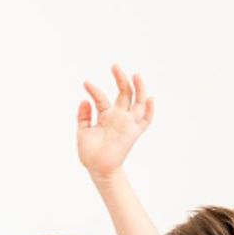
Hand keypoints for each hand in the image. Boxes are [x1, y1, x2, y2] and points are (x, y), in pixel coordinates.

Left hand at [77, 64, 154, 179]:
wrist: (98, 169)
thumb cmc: (90, 153)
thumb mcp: (83, 131)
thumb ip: (83, 116)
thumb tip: (84, 99)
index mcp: (105, 115)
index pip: (101, 98)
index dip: (94, 90)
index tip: (85, 83)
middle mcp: (118, 117)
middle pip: (124, 93)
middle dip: (120, 79)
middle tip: (115, 65)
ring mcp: (127, 123)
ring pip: (138, 102)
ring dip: (139, 88)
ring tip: (136, 75)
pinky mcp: (134, 132)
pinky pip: (146, 120)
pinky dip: (150, 110)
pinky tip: (151, 98)